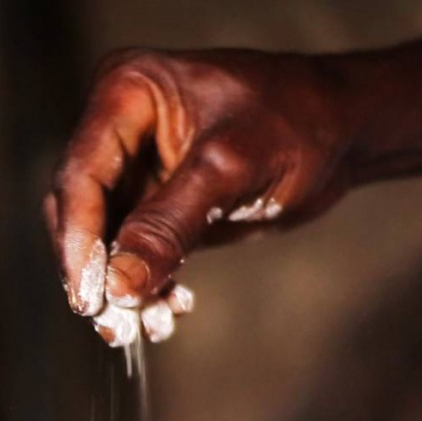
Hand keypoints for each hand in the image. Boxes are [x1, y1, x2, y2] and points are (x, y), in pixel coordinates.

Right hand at [45, 48, 351, 344]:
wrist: (343, 132)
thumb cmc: (296, 121)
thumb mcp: (231, 168)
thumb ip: (169, 224)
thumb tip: (119, 286)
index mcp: (125, 93)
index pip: (81, 175)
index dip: (78, 238)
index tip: (88, 293)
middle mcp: (120, 130)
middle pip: (82, 211)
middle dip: (96, 270)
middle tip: (112, 323)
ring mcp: (137, 169)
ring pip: (106, 240)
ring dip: (123, 287)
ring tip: (148, 326)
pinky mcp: (157, 204)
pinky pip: (136, 252)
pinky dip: (148, 284)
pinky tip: (170, 309)